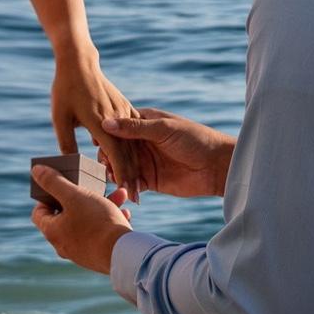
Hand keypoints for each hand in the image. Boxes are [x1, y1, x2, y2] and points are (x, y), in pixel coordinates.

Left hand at [30, 165, 131, 274]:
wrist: (123, 253)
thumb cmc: (96, 222)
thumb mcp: (74, 195)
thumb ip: (53, 182)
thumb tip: (36, 171)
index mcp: (53, 231)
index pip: (39, 212)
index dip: (47, 195)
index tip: (62, 184)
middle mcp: (63, 244)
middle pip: (67, 214)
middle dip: (83, 195)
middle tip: (94, 185)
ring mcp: (81, 251)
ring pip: (87, 221)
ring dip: (102, 205)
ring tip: (119, 195)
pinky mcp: (97, 255)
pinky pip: (100, 233)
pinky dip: (109, 220)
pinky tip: (124, 213)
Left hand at [51, 58, 144, 202]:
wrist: (79, 62)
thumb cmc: (65, 90)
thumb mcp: (60, 118)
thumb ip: (67, 143)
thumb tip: (71, 167)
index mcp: (99, 121)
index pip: (115, 154)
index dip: (121, 175)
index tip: (124, 192)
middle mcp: (115, 116)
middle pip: (128, 152)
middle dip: (132, 176)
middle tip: (135, 198)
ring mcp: (123, 109)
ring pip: (134, 141)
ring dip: (137, 164)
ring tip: (137, 184)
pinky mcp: (125, 104)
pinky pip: (134, 128)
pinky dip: (136, 146)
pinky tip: (138, 160)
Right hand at [97, 107, 234, 197]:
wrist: (216, 166)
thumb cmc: (194, 139)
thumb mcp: (164, 129)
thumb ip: (135, 128)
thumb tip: (106, 123)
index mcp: (145, 122)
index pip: (118, 125)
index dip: (106, 132)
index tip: (97, 139)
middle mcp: (141, 141)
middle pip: (116, 147)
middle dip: (109, 155)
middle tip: (106, 163)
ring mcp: (145, 161)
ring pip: (121, 166)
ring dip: (115, 171)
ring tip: (114, 177)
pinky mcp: (150, 180)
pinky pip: (132, 183)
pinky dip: (126, 186)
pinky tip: (124, 190)